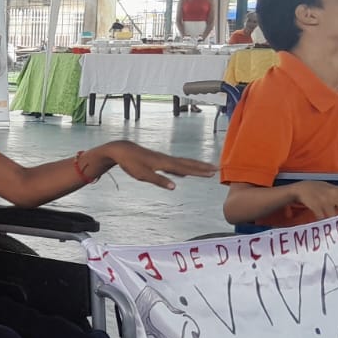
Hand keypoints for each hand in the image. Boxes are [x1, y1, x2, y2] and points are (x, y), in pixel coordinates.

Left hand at [100, 141, 216, 189]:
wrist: (122, 150)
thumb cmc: (131, 163)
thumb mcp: (143, 174)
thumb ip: (159, 181)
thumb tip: (174, 187)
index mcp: (164, 163)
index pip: (186, 168)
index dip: (199, 171)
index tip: (212, 172)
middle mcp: (166, 159)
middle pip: (188, 163)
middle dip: (202, 167)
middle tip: (216, 169)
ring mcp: (163, 159)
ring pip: (182, 163)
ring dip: (195, 167)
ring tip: (206, 169)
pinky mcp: (158, 161)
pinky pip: (174, 165)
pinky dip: (182, 169)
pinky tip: (184, 173)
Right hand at [290, 180, 337, 219]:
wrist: (303, 188)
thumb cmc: (322, 190)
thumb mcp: (335, 191)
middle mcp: (335, 195)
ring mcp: (325, 200)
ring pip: (334, 216)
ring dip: (333, 220)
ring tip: (332, 222)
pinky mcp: (316, 206)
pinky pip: (323, 218)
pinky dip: (323, 220)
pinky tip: (321, 218)